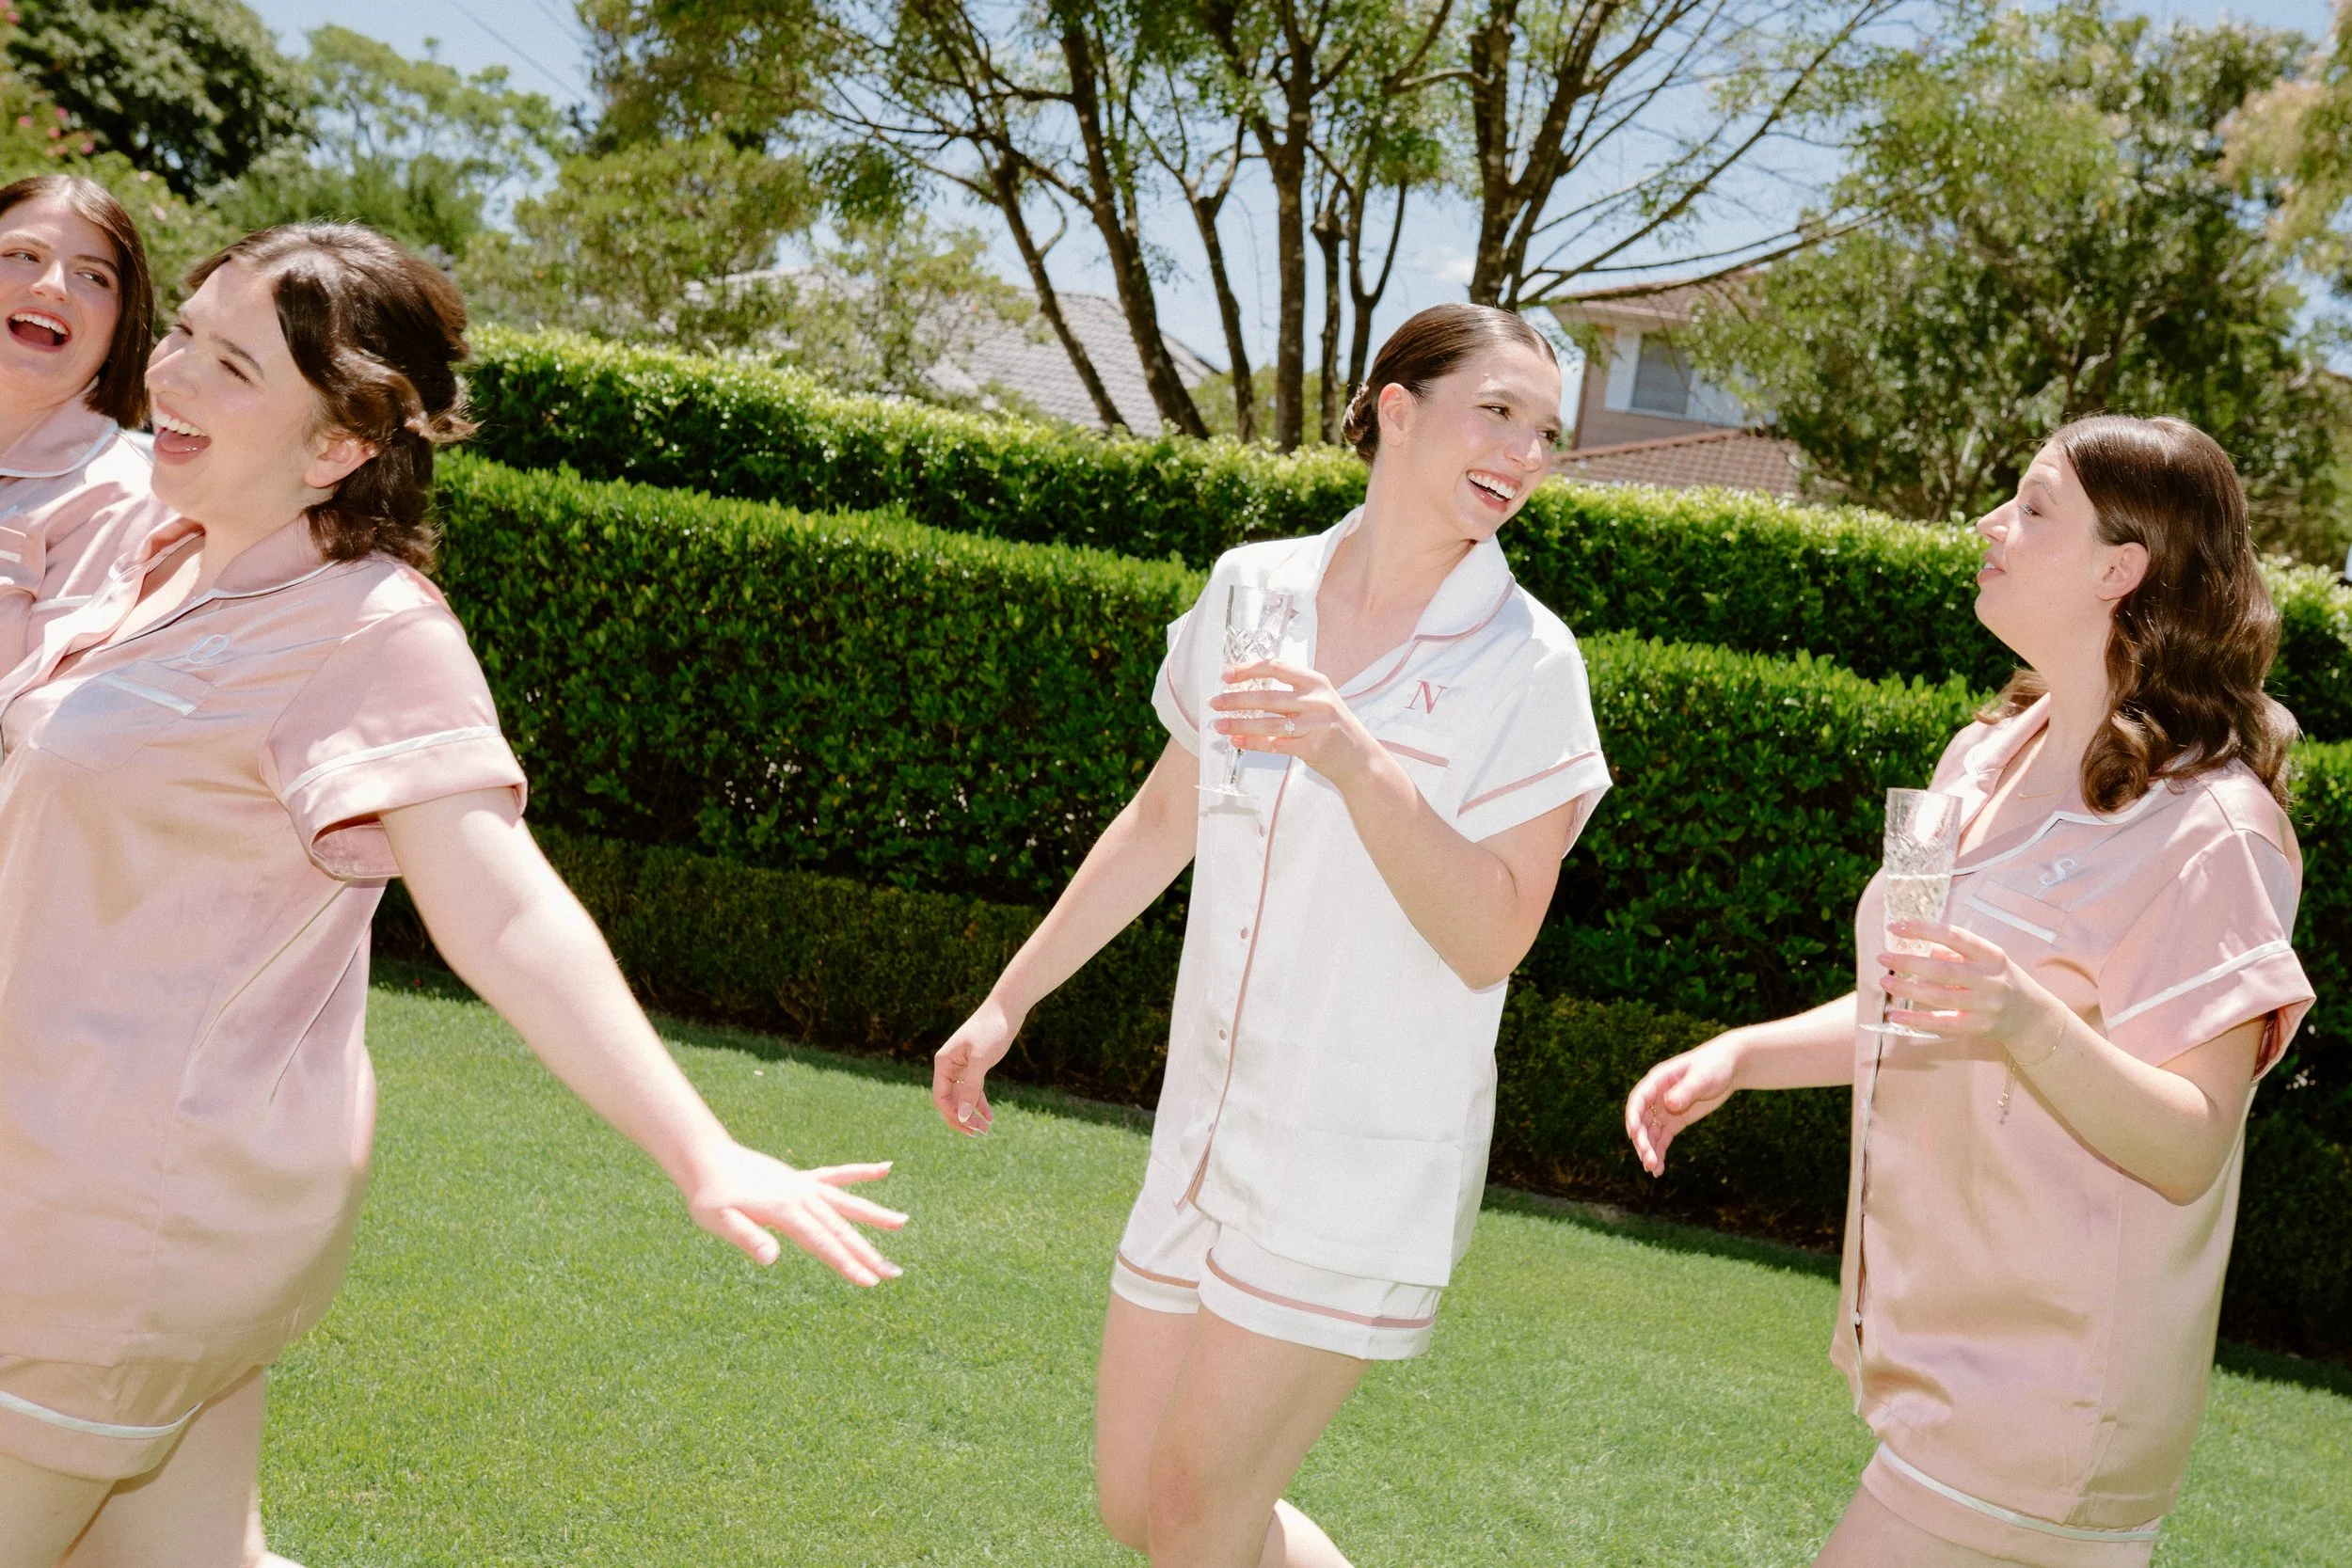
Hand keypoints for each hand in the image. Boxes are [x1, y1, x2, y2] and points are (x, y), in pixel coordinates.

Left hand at [683, 1140, 905, 1286]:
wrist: (707, 1159)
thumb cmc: (710, 1196)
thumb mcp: (719, 1221)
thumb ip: (747, 1237)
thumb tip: (771, 1258)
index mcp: (786, 1211)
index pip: (823, 1243)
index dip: (847, 1264)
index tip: (870, 1281)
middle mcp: (802, 1197)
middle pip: (841, 1228)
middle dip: (869, 1252)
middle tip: (895, 1273)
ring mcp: (804, 1186)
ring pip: (846, 1203)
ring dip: (875, 1215)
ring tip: (903, 1222)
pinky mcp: (802, 1179)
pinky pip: (836, 1175)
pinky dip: (860, 1172)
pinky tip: (885, 1168)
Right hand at [934, 994, 1021, 1134]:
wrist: (1007, 1009)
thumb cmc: (991, 1030)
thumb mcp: (980, 1061)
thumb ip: (971, 1088)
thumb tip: (963, 1116)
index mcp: (943, 1064)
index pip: (940, 1098)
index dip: (952, 1116)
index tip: (969, 1129)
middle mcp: (949, 1066)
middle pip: (950, 1101)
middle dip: (963, 1118)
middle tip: (979, 1133)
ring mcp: (962, 1067)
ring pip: (962, 1098)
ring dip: (972, 1114)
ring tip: (985, 1129)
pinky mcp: (975, 1066)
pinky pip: (973, 1090)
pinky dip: (980, 1104)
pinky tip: (990, 1116)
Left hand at [1209, 659, 1382, 786]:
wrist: (1360, 759)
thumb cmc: (1334, 728)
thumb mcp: (1319, 701)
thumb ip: (1291, 693)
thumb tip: (1248, 690)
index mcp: (1316, 682)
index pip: (1276, 667)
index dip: (1249, 669)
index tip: (1227, 676)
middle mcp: (1317, 700)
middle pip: (1267, 696)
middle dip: (1236, 699)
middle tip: (1215, 702)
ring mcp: (1315, 724)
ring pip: (1268, 722)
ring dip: (1239, 723)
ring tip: (1218, 725)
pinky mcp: (1311, 747)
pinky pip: (1274, 744)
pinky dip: (1252, 742)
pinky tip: (1237, 740)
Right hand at [1624, 1035, 1742, 1175]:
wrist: (1729, 1067)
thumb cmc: (1714, 1065)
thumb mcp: (1702, 1077)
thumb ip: (1686, 1090)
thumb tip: (1668, 1104)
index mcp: (1657, 1080)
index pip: (1638, 1100)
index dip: (1633, 1116)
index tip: (1633, 1133)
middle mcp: (1656, 1096)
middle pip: (1642, 1121)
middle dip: (1642, 1141)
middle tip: (1647, 1160)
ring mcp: (1664, 1110)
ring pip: (1650, 1133)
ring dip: (1649, 1150)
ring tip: (1653, 1170)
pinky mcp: (1675, 1121)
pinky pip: (1662, 1139)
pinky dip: (1659, 1153)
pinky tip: (1659, 1169)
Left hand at [1878, 920, 2066, 1056]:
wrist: (2032, 1017)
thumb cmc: (2000, 980)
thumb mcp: (1986, 960)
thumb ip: (1954, 953)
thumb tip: (1917, 947)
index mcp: (1991, 955)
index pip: (1953, 937)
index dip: (1922, 930)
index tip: (1895, 926)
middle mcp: (1990, 979)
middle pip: (1942, 970)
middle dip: (1908, 962)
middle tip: (1882, 957)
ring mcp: (1985, 1005)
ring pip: (1939, 996)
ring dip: (1907, 989)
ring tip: (1884, 981)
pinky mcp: (1978, 1027)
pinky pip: (1942, 1024)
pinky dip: (1915, 1020)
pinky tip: (1894, 1015)